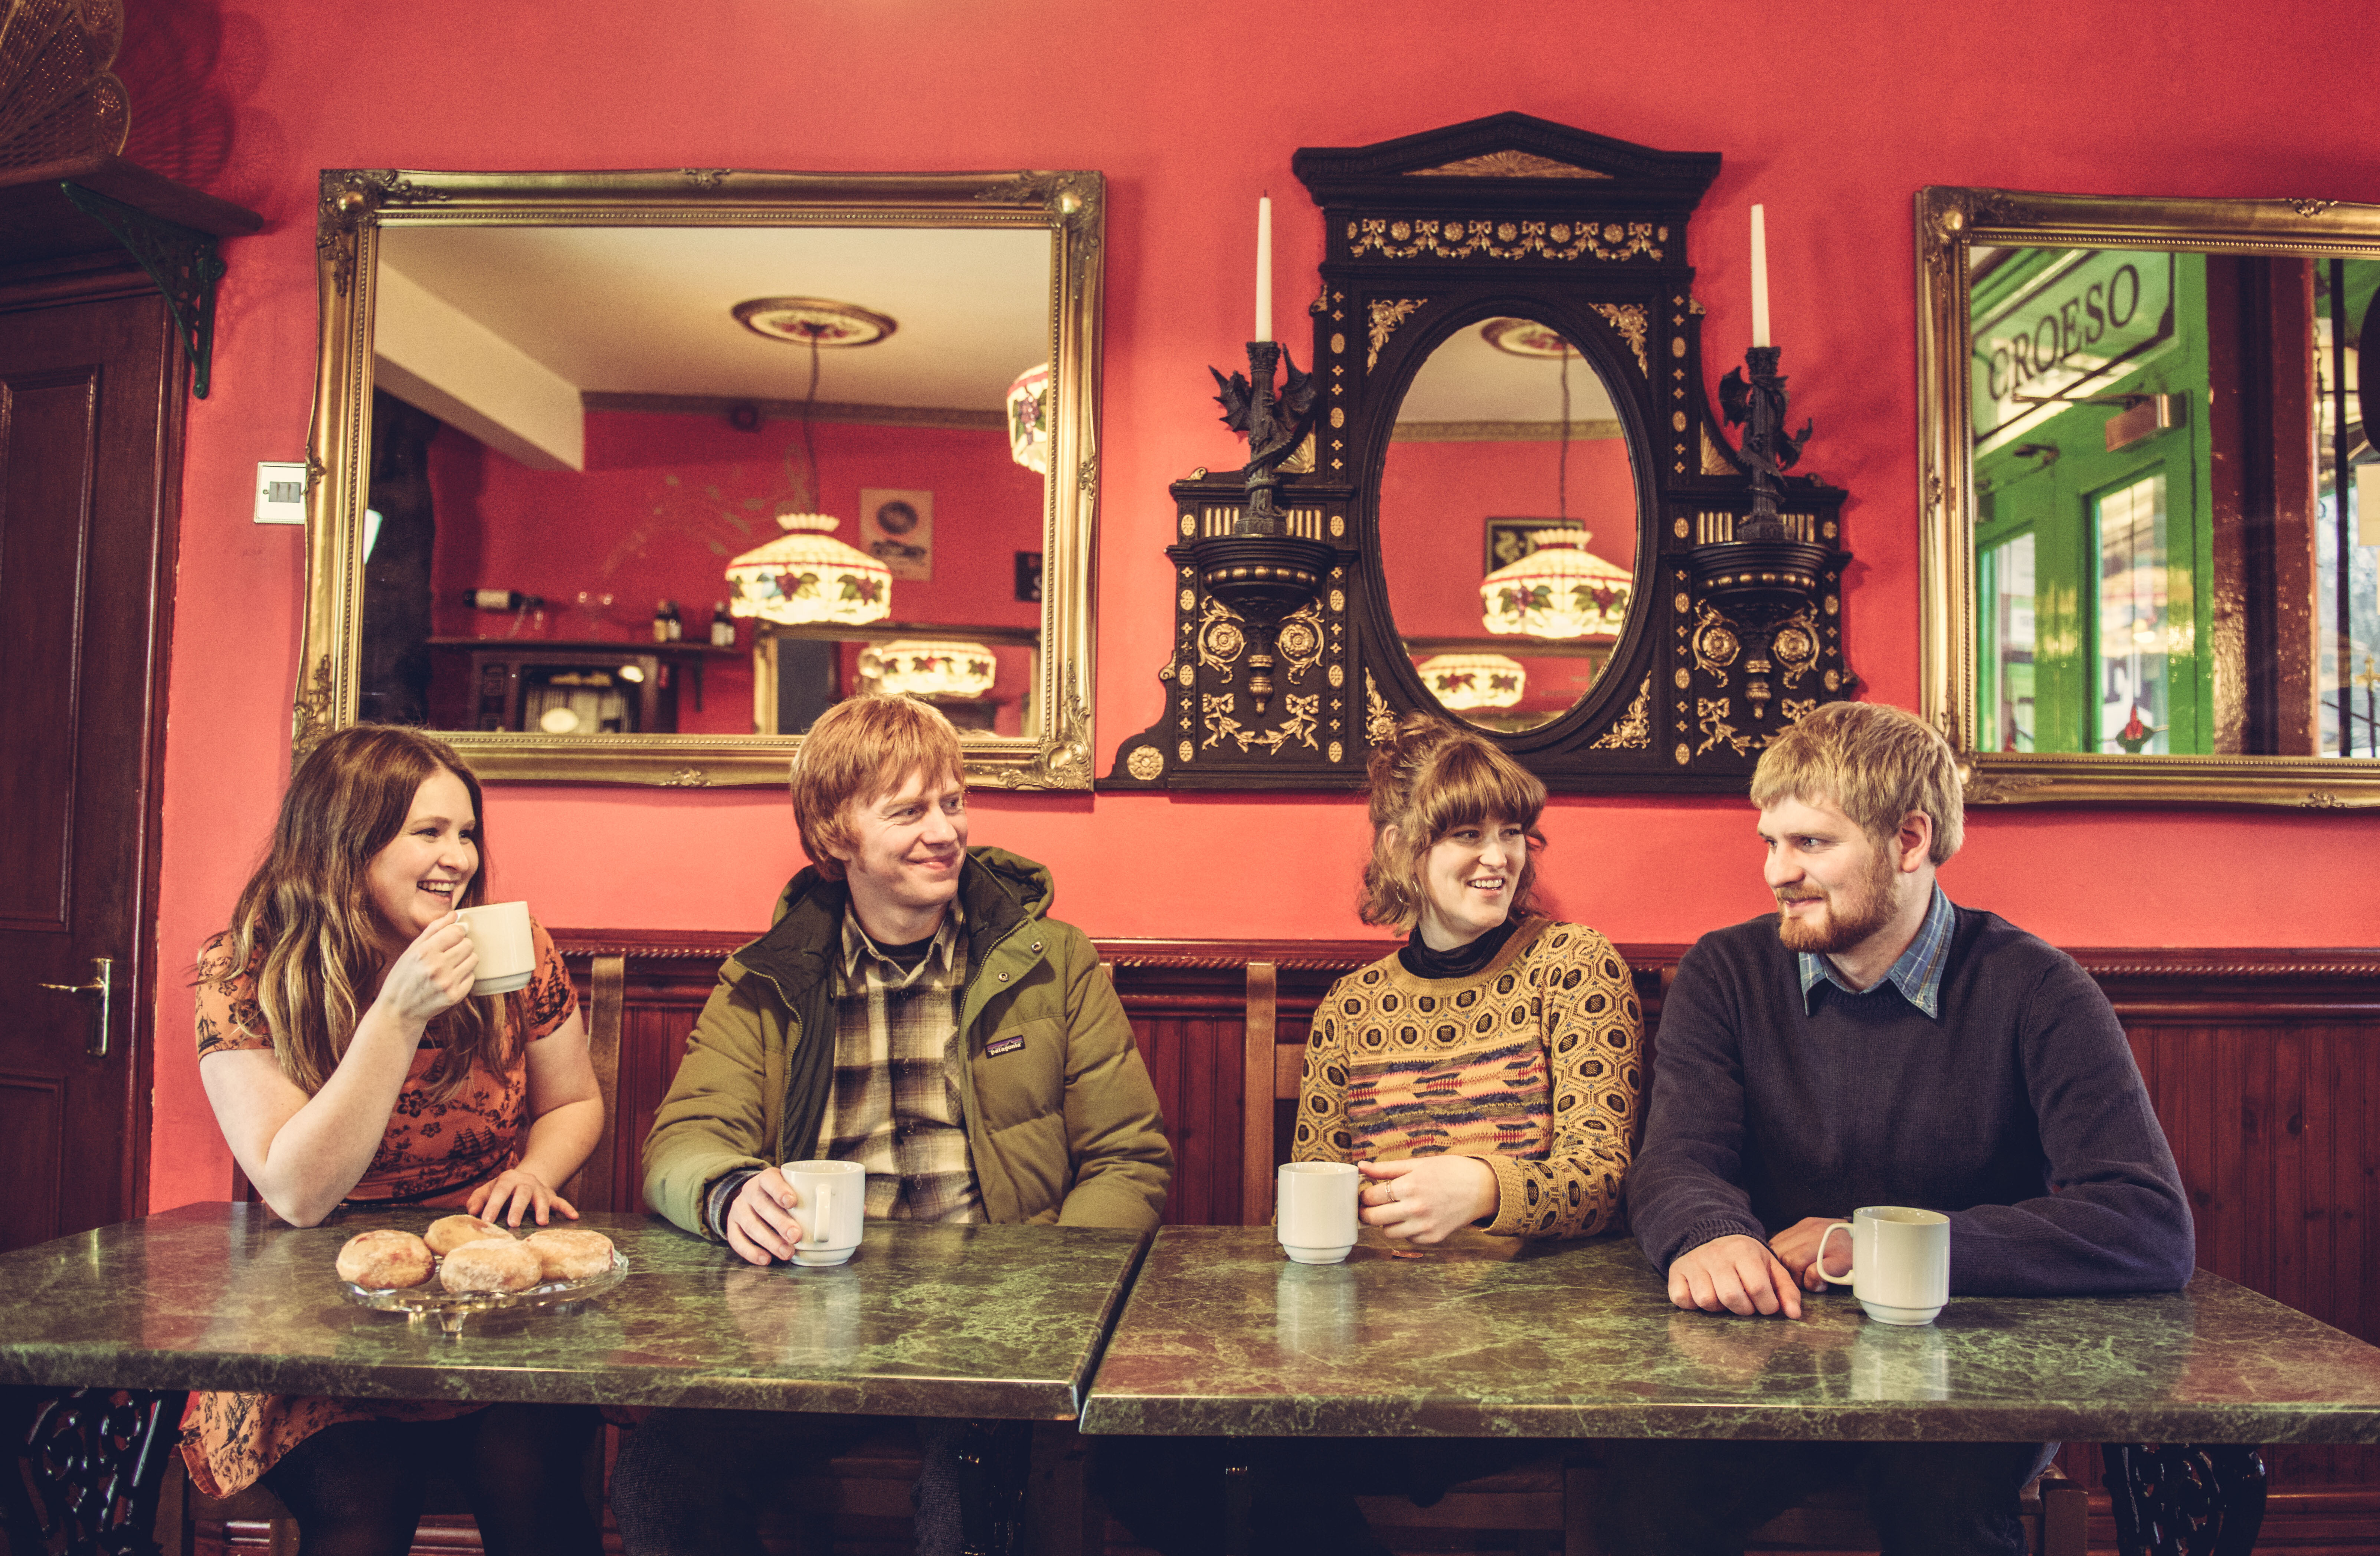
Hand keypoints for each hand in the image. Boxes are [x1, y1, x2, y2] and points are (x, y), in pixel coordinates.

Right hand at [375, 915, 476, 1027]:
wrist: (398, 1011)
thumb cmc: (402, 978)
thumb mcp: (411, 950)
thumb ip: (433, 930)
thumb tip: (454, 915)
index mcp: (424, 952)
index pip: (457, 931)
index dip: (456, 932)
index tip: (451, 937)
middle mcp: (437, 967)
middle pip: (468, 944)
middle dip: (461, 946)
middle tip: (449, 953)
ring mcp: (447, 983)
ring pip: (473, 959)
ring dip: (465, 960)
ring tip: (450, 966)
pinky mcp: (454, 996)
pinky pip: (472, 977)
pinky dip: (464, 976)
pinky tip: (450, 979)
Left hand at [467, 1168, 577, 1227]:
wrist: (525, 1178)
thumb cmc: (502, 1189)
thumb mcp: (488, 1190)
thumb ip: (477, 1199)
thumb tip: (471, 1212)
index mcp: (507, 1180)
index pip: (499, 1192)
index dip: (492, 1205)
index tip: (486, 1221)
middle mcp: (525, 1182)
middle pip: (522, 1194)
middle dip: (518, 1209)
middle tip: (513, 1224)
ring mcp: (540, 1189)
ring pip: (542, 1198)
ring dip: (542, 1210)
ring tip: (541, 1223)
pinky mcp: (551, 1196)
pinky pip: (561, 1202)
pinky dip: (567, 1209)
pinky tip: (574, 1216)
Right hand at [724, 1167, 808, 1266]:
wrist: (751, 1198)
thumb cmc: (779, 1196)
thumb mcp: (790, 1188)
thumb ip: (807, 1196)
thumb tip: (835, 1213)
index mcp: (766, 1178)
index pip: (770, 1180)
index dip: (779, 1190)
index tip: (793, 1202)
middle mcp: (750, 1191)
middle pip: (762, 1205)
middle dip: (780, 1222)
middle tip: (796, 1236)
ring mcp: (738, 1209)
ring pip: (751, 1225)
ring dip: (770, 1241)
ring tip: (787, 1253)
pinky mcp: (731, 1226)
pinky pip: (736, 1240)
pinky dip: (751, 1252)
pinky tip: (765, 1259)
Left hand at [1357, 1156, 1497, 1243]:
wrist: (1482, 1188)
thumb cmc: (1451, 1171)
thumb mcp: (1419, 1164)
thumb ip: (1387, 1168)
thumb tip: (1362, 1167)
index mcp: (1410, 1187)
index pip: (1370, 1197)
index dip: (1363, 1195)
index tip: (1365, 1193)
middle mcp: (1416, 1209)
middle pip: (1373, 1218)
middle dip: (1367, 1212)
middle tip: (1370, 1205)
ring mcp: (1425, 1226)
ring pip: (1387, 1232)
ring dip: (1385, 1222)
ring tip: (1394, 1209)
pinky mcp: (1433, 1238)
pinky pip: (1407, 1239)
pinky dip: (1405, 1230)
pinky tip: (1413, 1217)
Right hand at [1666, 1233, 1802, 1317]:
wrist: (1712, 1235)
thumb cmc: (1745, 1258)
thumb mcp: (1770, 1267)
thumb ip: (1786, 1290)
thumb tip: (1794, 1314)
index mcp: (1744, 1251)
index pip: (1758, 1287)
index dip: (1766, 1305)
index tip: (1767, 1306)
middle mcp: (1716, 1255)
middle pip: (1731, 1296)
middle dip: (1743, 1309)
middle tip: (1746, 1304)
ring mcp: (1694, 1263)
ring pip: (1706, 1300)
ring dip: (1718, 1308)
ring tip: (1724, 1298)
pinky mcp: (1676, 1271)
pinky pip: (1681, 1298)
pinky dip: (1691, 1304)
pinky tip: (1702, 1295)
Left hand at [1768, 1215, 1851, 1291]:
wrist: (1878, 1249)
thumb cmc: (1845, 1250)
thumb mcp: (1819, 1240)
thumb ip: (1799, 1246)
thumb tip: (1777, 1261)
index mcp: (1807, 1225)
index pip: (1776, 1244)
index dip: (1778, 1263)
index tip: (1787, 1273)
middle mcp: (1814, 1229)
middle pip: (1782, 1254)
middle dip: (1788, 1273)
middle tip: (1803, 1280)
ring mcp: (1828, 1242)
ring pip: (1793, 1262)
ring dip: (1801, 1279)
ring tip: (1814, 1281)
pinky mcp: (1841, 1258)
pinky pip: (1814, 1273)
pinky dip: (1814, 1283)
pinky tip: (1824, 1284)